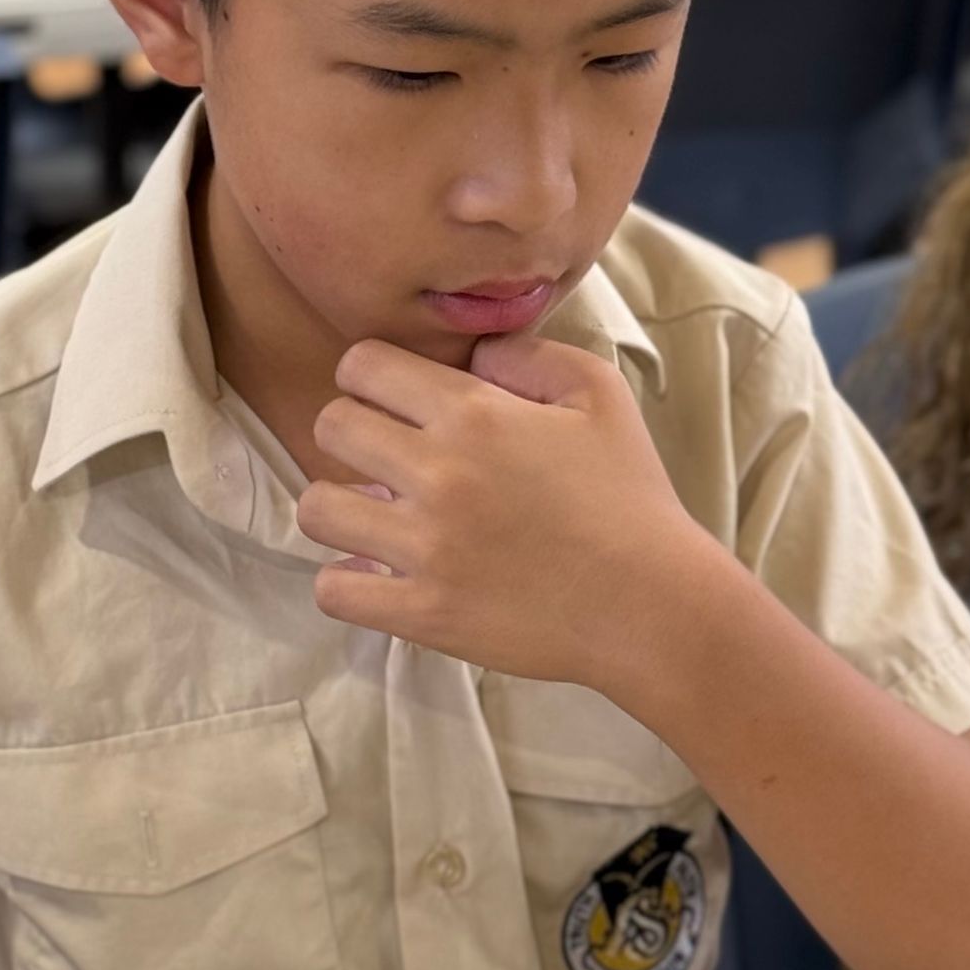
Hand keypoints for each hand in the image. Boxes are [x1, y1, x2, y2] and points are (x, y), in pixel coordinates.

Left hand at [297, 330, 712, 691]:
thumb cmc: (631, 497)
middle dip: (351, 434)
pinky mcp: (424, 613)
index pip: (361, 365)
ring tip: (374, 517)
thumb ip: (528, 356)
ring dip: (339, 507)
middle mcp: (439, 474)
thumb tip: (471, 358)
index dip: (370, 377)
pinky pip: (334, 590)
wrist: (652, 604)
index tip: (392, 402)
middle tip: (385, 459)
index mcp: (475, 414)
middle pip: (329, 427)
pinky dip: (346, 581)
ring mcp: (425, 549)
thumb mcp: (600, 394)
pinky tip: (378, 573)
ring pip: (316, 508)